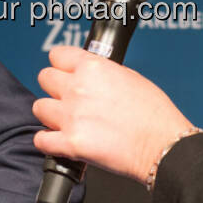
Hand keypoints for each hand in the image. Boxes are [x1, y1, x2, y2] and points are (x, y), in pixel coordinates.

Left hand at [34, 45, 198, 183]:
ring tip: (65, 121)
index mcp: (93, 68)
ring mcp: (72, 116)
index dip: (60, 64)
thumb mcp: (131, 77)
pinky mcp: (71, 143)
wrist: (164, 147)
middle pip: (44, 78)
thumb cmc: (156, 115)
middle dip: (54, 88)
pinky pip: (41, 140)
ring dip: (50, 115)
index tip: (63, 70)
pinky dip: (47, 142)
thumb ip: (102, 73)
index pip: (57, 55)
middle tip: (66, 98)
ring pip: (39, 108)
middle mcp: (79, 88)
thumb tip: (89, 73)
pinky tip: (59, 141)